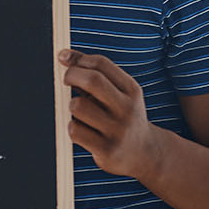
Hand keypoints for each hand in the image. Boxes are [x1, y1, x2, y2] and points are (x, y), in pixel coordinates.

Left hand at [60, 49, 165, 179]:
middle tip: (66, 80)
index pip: (101, 63)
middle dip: (71, 75)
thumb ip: (94, 74)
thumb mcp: (119, 94)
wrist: (145, 154)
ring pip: (78, 106)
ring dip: (72, 106)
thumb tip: (63, 55)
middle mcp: (127, 108)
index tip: (65, 60)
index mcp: (132, 90)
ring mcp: (117, 130)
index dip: (78, 59)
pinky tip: (81, 129)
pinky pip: (75, 130)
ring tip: (80, 111)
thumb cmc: (123, 117)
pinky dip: (72, 127)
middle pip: (92, 80)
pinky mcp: (106, 149)